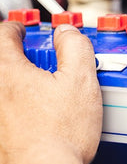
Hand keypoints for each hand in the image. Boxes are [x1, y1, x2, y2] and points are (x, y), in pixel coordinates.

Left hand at [0, 22, 101, 163]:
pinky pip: (8, 106)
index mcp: (8, 71)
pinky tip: (43, 114)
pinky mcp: (0, 131)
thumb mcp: (81, 80)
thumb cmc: (59, 134)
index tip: (26, 31)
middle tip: (46, 64)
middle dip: (24, 57)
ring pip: (8, 85)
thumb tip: (68, 34)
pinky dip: (21, 102)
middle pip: (4, 60)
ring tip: (50, 91)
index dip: (19, 28)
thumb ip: (75, 47)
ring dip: (24, 81)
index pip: (4, 34)